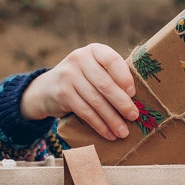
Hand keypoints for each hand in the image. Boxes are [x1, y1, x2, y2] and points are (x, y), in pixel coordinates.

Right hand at [20, 44, 139, 140]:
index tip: (133, 94)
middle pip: (105, 84)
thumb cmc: (82, 80)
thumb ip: (111, 77)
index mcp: (94, 50)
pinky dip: (99, 125)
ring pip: (96, 101)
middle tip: (134, 117)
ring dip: (112, 119)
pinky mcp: (62, 93)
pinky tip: (108, 133)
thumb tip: (137, 101)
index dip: (124, 77)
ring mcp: (69, 75)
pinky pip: (85, 112)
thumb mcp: (94, 70)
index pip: (112, 60)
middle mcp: (79, 59)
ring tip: (123, 132)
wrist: (47, 88)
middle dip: (121, 103)